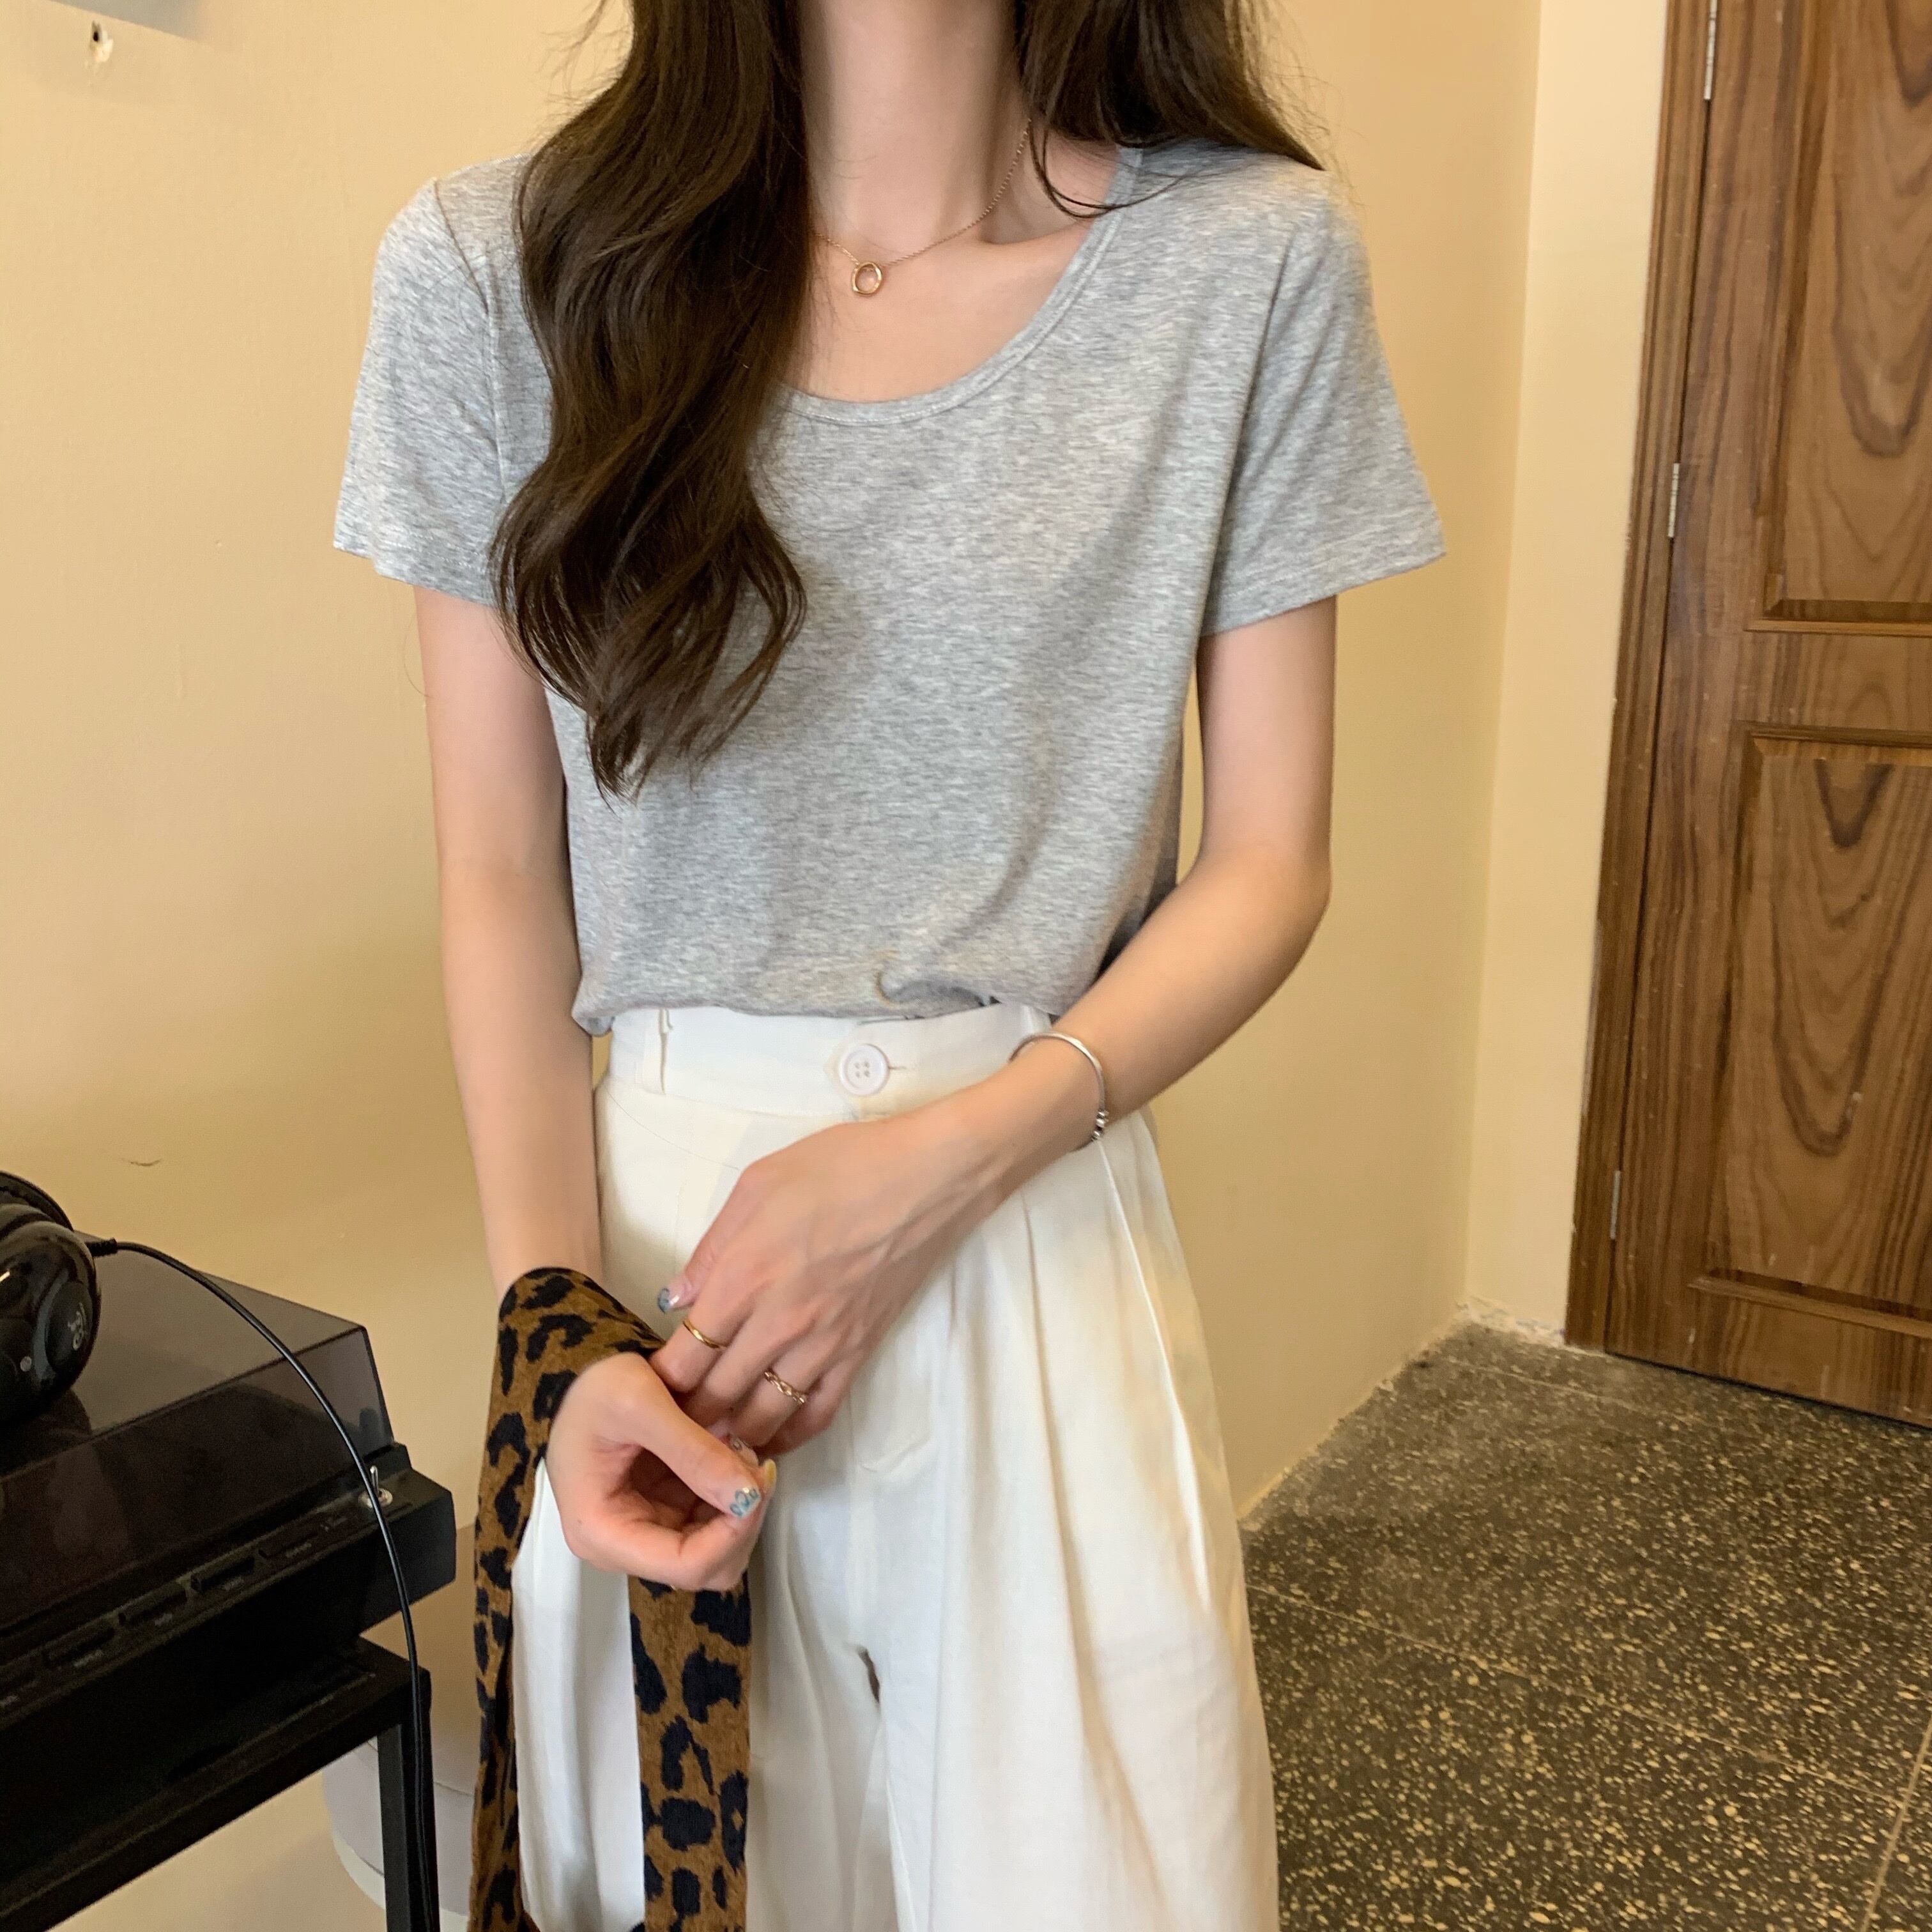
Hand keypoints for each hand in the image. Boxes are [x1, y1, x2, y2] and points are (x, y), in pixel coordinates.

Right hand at [544, 1350, 775, 1590]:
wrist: (581, 1383)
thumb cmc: (594, 1391)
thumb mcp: (639, 1403)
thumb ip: (692, 1451)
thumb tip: (748, 1496)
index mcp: (603, 1533)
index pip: (686, 1566)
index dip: (734, 1533)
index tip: (758, 1482)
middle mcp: (623, 1548)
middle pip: (708, 1567)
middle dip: (742, 1519)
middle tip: (756, 1463)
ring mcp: (645, 1534)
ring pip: (718, 1550)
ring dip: (741, 1506)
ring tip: (743, 1451)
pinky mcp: (663, 1516)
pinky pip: (711, 1524)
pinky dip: (732, 1494)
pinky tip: (732, 1454)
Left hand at [650, 1108, 1004, 1454]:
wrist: (928, 1178)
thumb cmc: (841, 1167)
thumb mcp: (758, 1185)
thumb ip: (712, 1248)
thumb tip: (678, 1299)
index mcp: (743, 1276)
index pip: (683, 1356)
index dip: (658, 1383)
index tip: (644, 1388)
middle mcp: (777, 1322)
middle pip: (715, 1397)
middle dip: (685, 1417)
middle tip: (666, 1424)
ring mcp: (822, 1345)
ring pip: (762, 1418)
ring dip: (730, 1437)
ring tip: (709, 1440)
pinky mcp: (859, 1355)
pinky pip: (817, 1415)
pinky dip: (788, 1436)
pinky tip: (769, 1438)